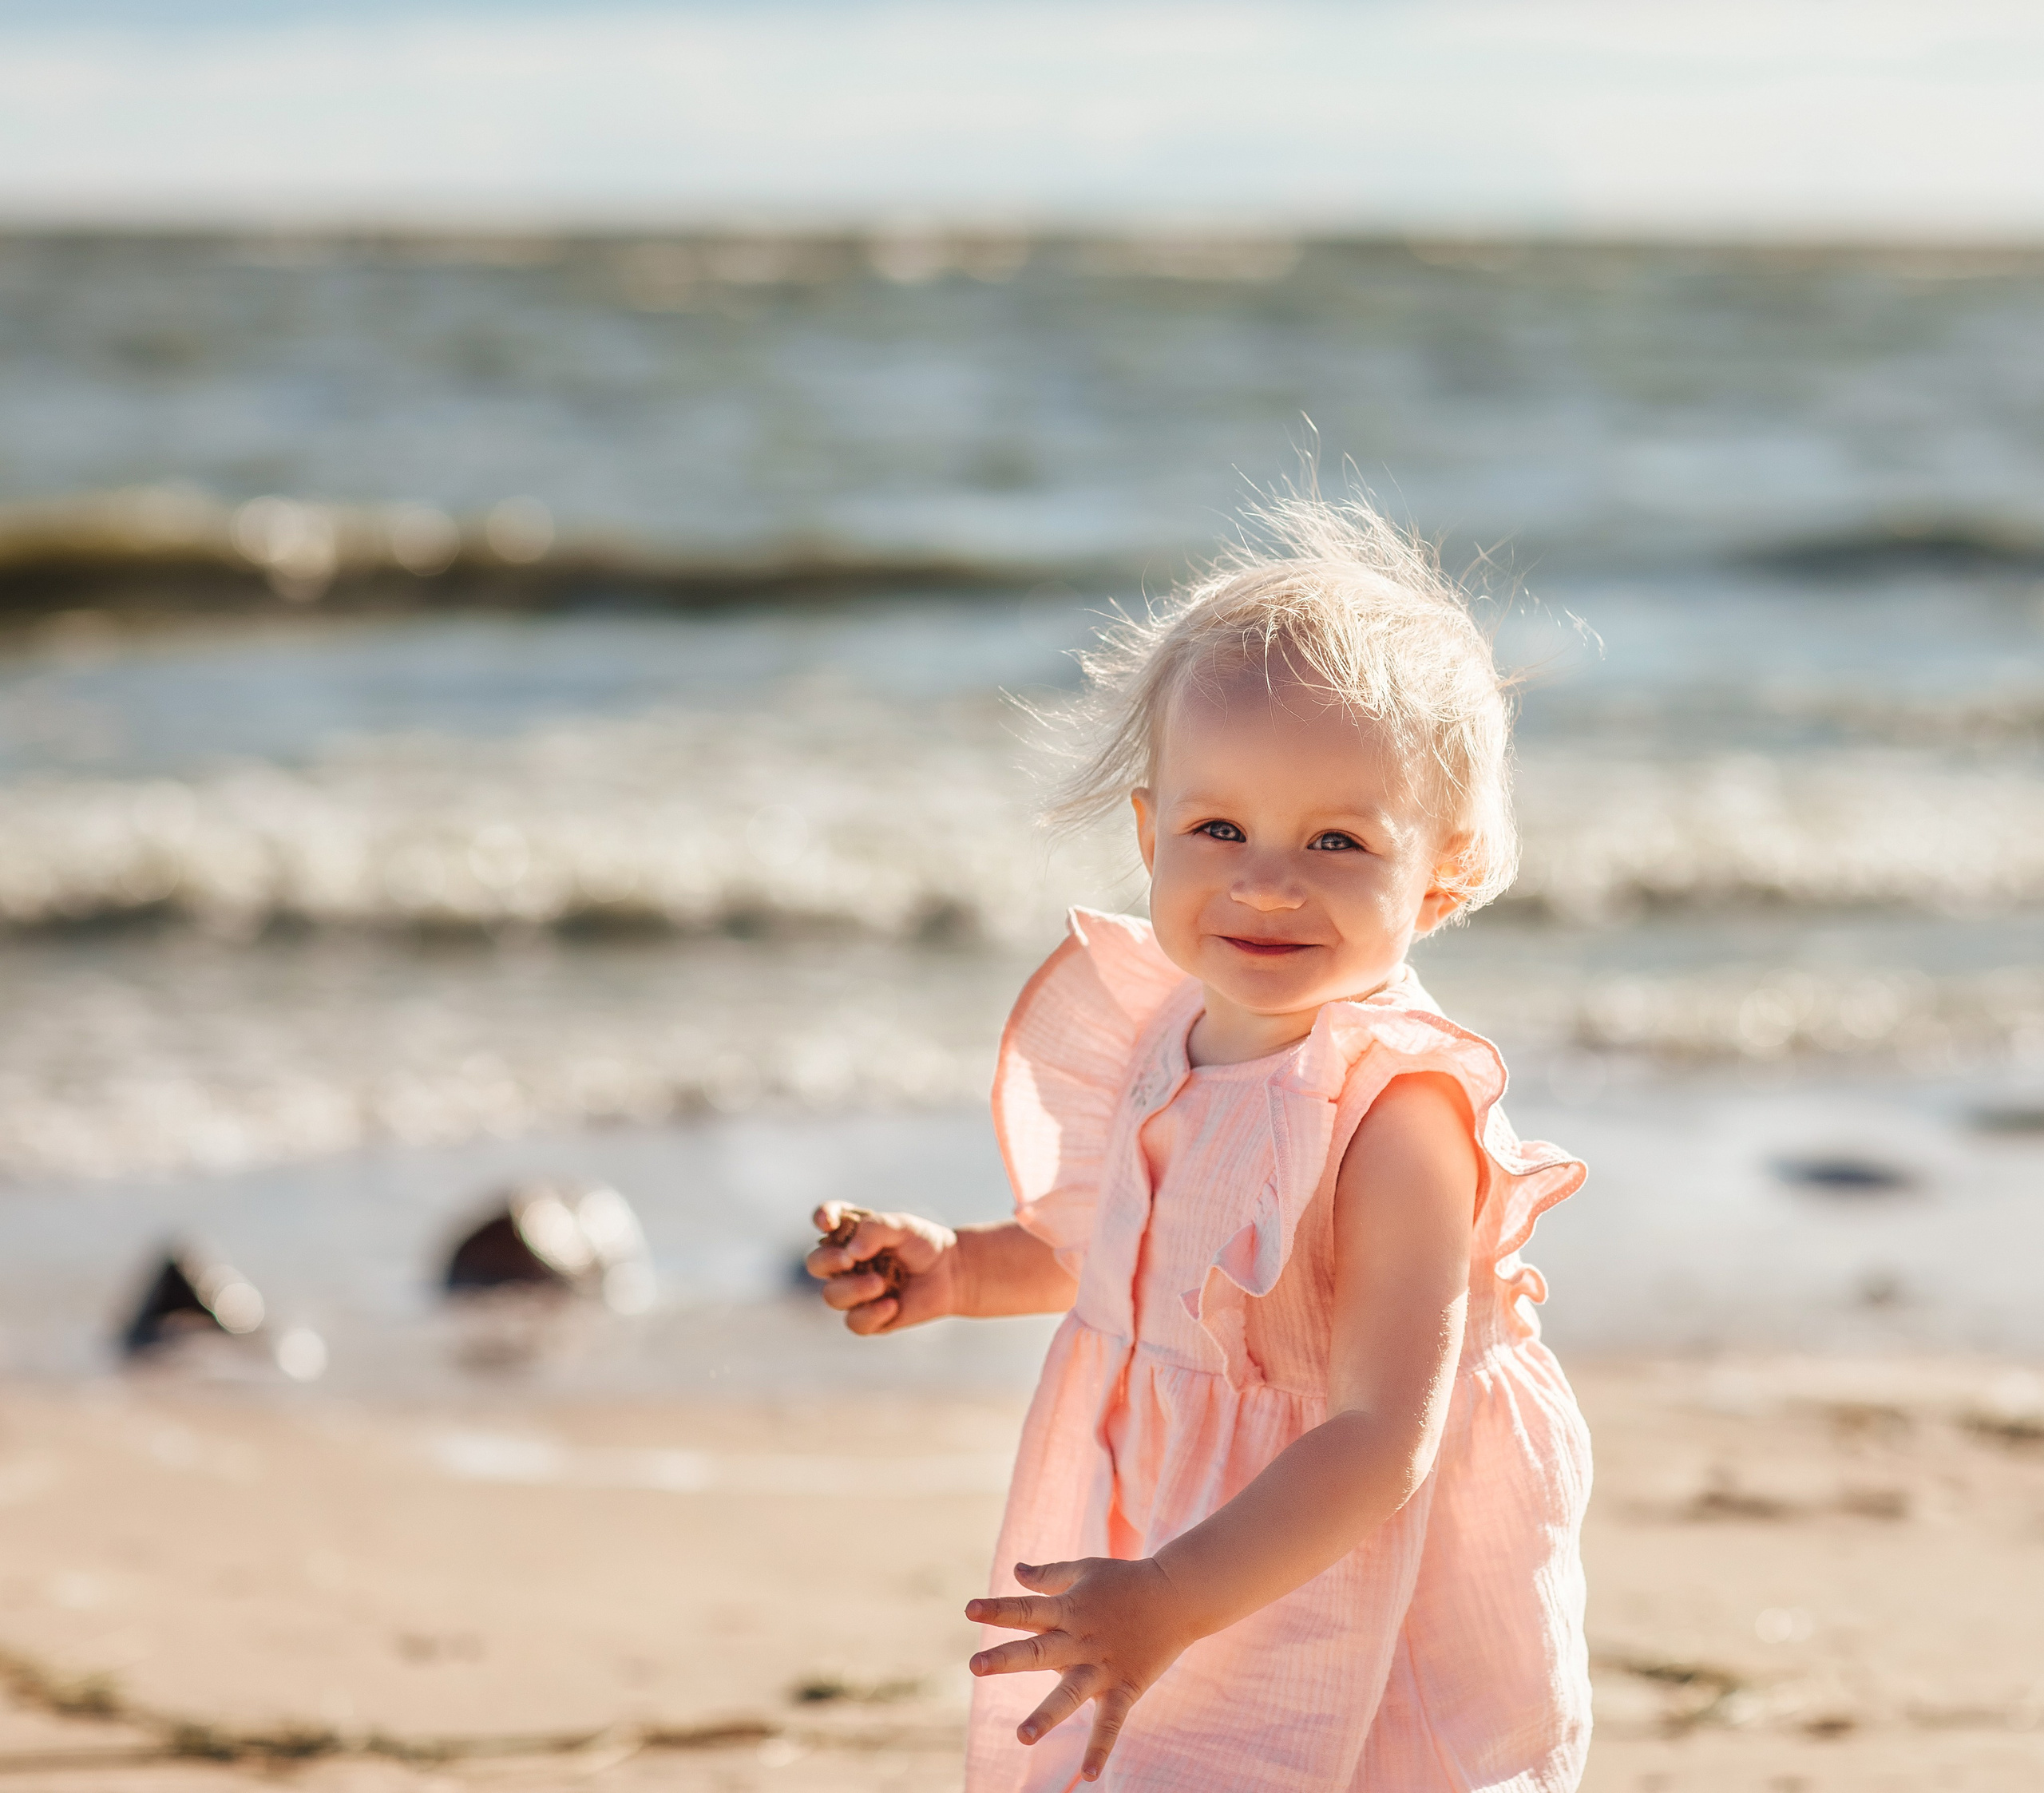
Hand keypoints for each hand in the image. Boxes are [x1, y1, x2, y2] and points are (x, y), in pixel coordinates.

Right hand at [805, 1204, 959, 1333]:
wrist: (951, 1273)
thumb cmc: (923, 1244)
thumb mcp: (904, 1227)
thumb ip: (876, 1230)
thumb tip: (850, 1252)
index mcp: (850, 1233)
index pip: (825, 1219)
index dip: (821, 1217)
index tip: (829, 1221)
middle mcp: (845, 1262)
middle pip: (816, 1263)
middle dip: (827, 1261)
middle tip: (849, 1260)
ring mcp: (853, 1291)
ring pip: (832, 1296)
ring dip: (853, 1289)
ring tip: (881, 1283)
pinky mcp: (867, 1317)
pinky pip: (855, 1322)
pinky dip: (871, 1314)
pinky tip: (892, 1305)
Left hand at [965, 1557, 1196, 1780]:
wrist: (1177, 1595)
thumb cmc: (1126, 1580)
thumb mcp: (1085, 1570)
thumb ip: (1049, 1576)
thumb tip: (1016, 1572)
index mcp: (1068, 1609)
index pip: (1026, 1609)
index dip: (997, 1609)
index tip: (969, 1610)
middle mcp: (1080, 1639)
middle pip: (1038, 1650)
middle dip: (1006, 1658)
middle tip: (974, 1666)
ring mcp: (1102, 1666)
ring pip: (1070, 1693)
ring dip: (1046, 1714)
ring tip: (1022, 1737)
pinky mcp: (1124, 1687)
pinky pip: (1112, 1722)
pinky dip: (1101, 1747)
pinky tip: (1090, 1775)